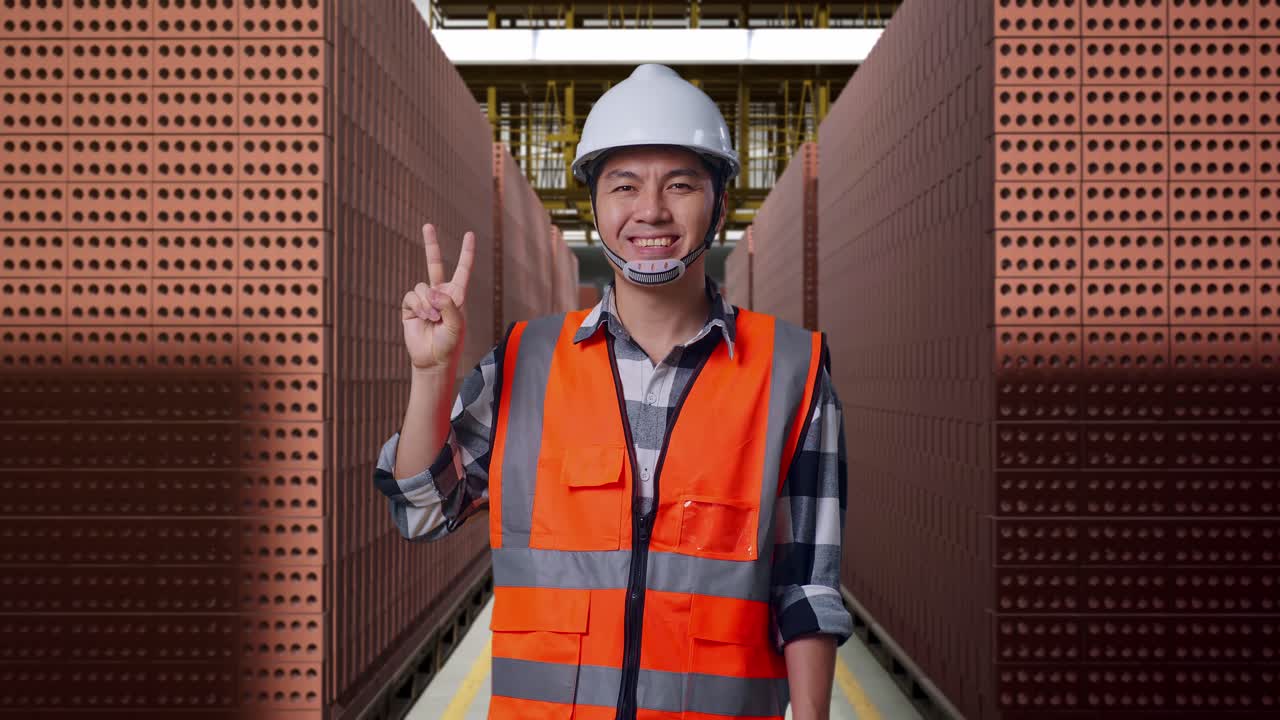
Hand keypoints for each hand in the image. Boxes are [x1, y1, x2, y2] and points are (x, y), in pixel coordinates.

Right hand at [402, 223, 474, 371]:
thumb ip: (448, 305)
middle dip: (431, 244)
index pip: (463, 269)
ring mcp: (424, 299)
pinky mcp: (410, 307)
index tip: (469, 234)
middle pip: (434, 263)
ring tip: (433, 318)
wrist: (433, 360)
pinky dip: (419, 306)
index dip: (466, 253)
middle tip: (427, 225)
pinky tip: (424, 318)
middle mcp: (440, 293)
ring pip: (422, 287)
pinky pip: (412, 296)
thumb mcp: (456, 324)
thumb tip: (432, 291)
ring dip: (428, 303)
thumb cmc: (450, 343)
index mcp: (457, 295)